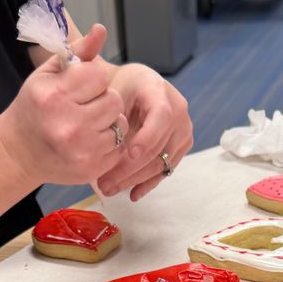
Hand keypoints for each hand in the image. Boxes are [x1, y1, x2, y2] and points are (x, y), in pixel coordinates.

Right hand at [0, 23, 128, 187]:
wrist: (18, 153)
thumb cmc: (34, 108)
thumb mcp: (48, 74)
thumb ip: (78, 51)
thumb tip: (101, 30)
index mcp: (54, 95)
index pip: (98, 76)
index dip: (92, 80)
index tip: (78, 88)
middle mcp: (67, 124)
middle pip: (113, 101)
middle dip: (103, 101)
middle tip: (84, 107)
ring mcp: (80, 150)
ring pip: (120, 125)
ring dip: (109, 123)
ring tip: (87, 125)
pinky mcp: (90, 169)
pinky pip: (118, 149)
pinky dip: (108, 144)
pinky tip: (89, 142)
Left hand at [95, 63, 192, 200]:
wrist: (133, 87)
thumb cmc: (117, 87)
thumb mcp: (108, 89)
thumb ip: (107, 108)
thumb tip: (100, 139)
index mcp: (158, 90)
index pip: (161, 116)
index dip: (147, 137)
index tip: (129, 154)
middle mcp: (177, 110)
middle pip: (159, 146)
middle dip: (131, 169)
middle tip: (105, 183)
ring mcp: (181, 131)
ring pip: (161, 162)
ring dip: (134, 180)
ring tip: (109, 189)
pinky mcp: (180, 148)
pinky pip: (165, 170)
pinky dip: (147, 183)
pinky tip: (132, 194)